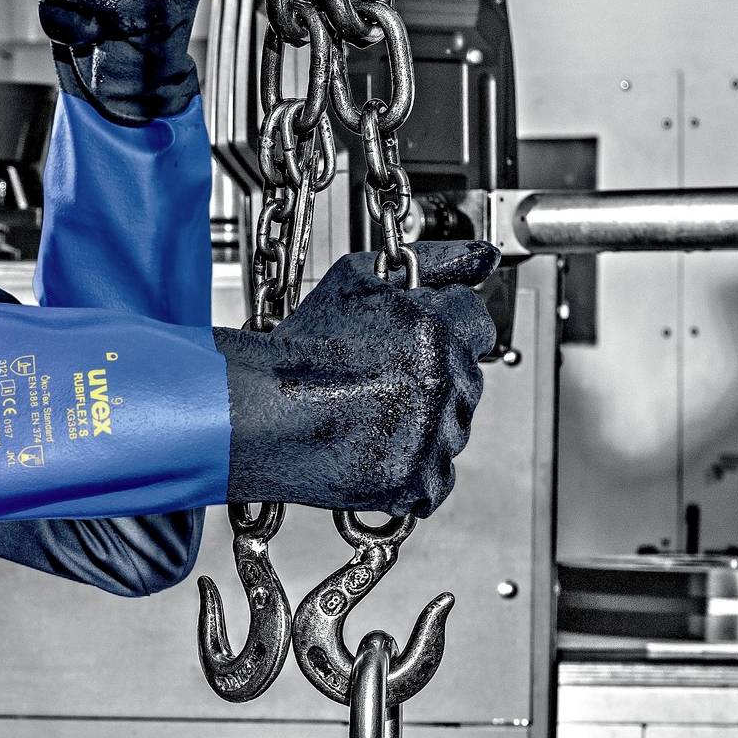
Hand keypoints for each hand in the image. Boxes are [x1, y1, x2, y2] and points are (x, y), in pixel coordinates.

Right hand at [213, 242, 500, 516]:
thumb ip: (432, 262)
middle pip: (466, 380)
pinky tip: (372, 453)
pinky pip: (435, 482)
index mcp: (434, 327)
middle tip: (378, 383)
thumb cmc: (297, 346)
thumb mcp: (359, 279)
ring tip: (367, 419)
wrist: (253, 409)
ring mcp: (429, 434)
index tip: (414, 344)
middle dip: (432, 381)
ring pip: (452, 432)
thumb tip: (483, 255)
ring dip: (422, 428)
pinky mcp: (411, 479)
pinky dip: (410, 475)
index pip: (477, 324)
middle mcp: (440, 380)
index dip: (445, 331)